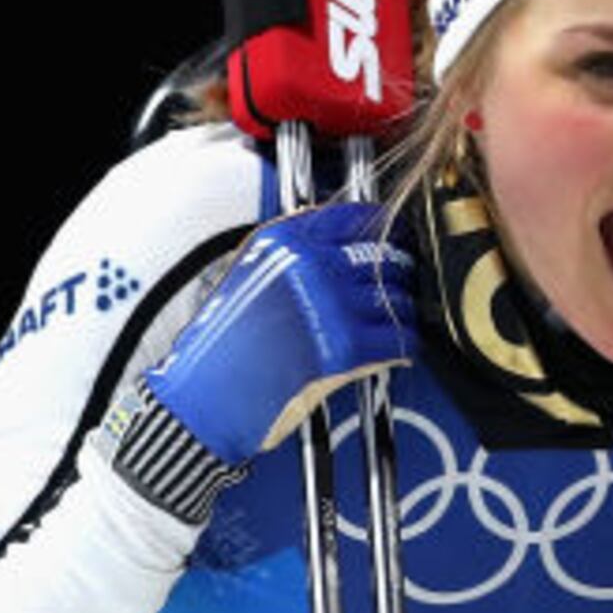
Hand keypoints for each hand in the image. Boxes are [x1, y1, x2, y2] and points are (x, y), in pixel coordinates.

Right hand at [144, 200, 414, 462]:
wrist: (208, 395)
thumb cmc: (226, 340)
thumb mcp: (252, 273)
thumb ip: (295, 252)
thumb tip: (347, 238)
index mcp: (283, 241)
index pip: (354, 217)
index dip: (385, 225)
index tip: (399, 233)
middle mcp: (308, 265)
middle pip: (383, 256)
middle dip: (400, 272)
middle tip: (405, 283)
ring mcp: (329, 305)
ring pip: (397, 298)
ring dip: (404, 311)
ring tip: (397, 321)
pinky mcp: (345, 347)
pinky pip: (400, 337)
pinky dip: (405, 344)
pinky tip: (398, 349)